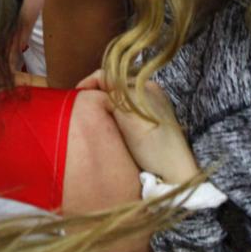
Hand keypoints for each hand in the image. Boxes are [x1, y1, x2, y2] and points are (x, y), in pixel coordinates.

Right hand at [78, 73, 200, 183]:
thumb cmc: (154, 147)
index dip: (88, 84)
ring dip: (103, 107)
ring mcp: (149, 108)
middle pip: (111, 87)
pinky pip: (123, 113)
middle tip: (80, 110)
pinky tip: (107, 130)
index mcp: (144, 86)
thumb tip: (95, 84)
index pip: (108, 76)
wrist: (175, 176)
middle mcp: (147, 93)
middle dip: (95, 96)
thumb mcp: (129, 117)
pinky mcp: (149, 124)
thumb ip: (113, 95)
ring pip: (116, 101)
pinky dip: (112, 117)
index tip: (74, 98)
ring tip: (91, 120)